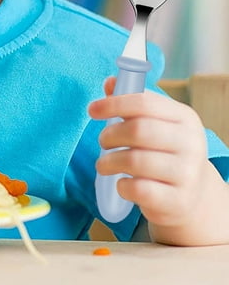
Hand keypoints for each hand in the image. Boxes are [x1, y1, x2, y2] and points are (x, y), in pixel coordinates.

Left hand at [89, 77, 228, 244]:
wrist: (191, 195)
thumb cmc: (163, 150)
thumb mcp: (154, 122)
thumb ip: (131, 101)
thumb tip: (110, 83)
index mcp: (185, 118)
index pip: (144, 103)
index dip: (113, 104)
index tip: (92, 110)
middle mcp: (192, 144)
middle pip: (138, 130)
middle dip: (110, 135)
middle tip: (102, 142)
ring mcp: (188, 175)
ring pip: (135, 161)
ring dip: (109, 162)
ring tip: (104, 164)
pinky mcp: (179, 202)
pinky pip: (139, 190)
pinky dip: (122, 186)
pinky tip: (121, 183)